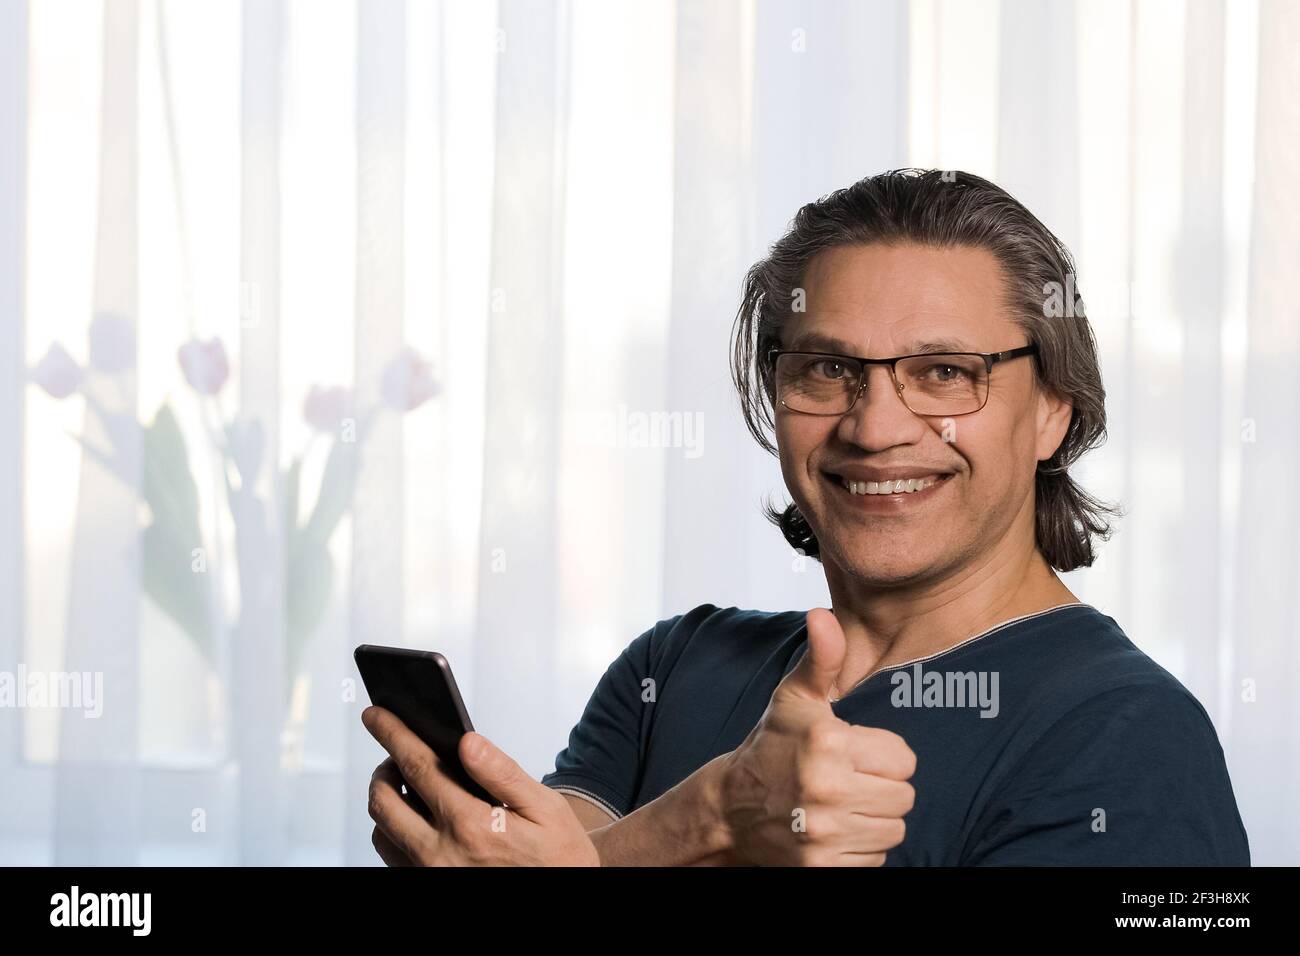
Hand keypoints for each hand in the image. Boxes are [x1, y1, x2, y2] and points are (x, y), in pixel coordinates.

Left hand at [362, 706, 599, 865]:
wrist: (565, 897)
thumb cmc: (558, 856)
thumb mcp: (545, 808)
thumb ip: (503, 773)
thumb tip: (467, 742)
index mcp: (471, 826)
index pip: (418, 767)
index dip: (393, 735)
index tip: (376, 715)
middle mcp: (441, 854)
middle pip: (384, 800)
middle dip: (383, 768)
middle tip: (398, 753)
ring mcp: (429, 875)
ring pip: (381, 829)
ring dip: (386, 800)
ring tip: (410, 784)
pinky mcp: (428, 886)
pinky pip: (391, 855)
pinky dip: (393, 829)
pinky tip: (417, 817)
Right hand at [717, 608, 916, 865]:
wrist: (730, 809)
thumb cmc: (772, 746)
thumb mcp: (795, 699)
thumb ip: (822, 658)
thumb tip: (823, 615)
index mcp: (828, 743)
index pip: (905, 759)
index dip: (884, 755)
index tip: (856, 752)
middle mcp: (827, 789)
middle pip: (904, 796)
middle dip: (882, 787)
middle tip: (850, 779)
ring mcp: (824, 832)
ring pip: (893, 829)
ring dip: (874, 819)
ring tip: (843, 803)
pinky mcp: (823, 866)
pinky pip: (875, 859)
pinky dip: (860, 848)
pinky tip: (835, 830)